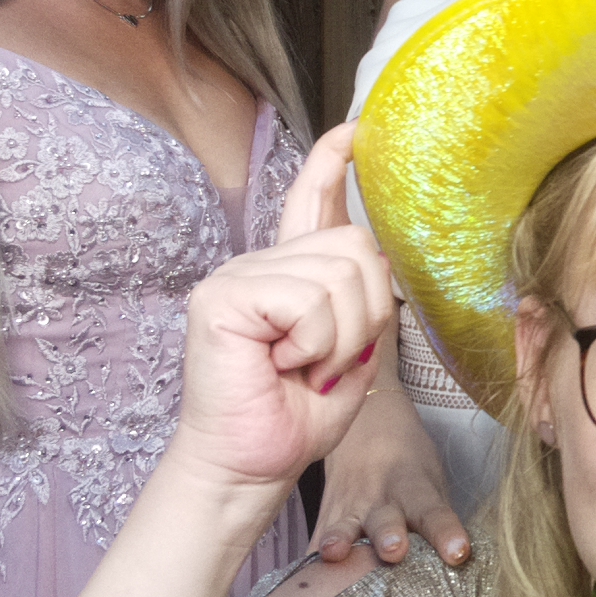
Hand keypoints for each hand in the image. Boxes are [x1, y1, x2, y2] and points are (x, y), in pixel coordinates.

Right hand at [174, 123, 391, 491]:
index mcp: (290, 275)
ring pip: (340, 275)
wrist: (251, 465)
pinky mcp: (222, 296)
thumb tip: (373, 253)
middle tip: (328, 361)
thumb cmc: (297, 416)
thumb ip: (361, 299)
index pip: (312, 203)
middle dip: (365, 316)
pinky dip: (314, 342)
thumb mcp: (352, 350)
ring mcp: (238, 276)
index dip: (332, 166)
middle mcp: (261, 264)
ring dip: (340, 338)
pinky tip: (282, 363)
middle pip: (358, 248)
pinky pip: (307, 299)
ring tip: (302, 367)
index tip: (355, 132)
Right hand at [314, 373, 470, 565]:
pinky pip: (314, 543)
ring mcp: (348, 508)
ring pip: (343, 527)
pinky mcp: (324, 517)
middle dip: (389, 536)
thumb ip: (435, 521)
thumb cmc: (409, 460)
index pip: (435, 512)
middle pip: (385, 520)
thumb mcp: (430, 481)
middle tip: (395, 551)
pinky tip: (302, 581)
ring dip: (340, 541)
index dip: (447, 532)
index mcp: (415, 488)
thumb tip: (453, 566)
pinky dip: (310, 563)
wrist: (368, 421)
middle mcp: (381, 498)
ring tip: (335, 554)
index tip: (458, 552)